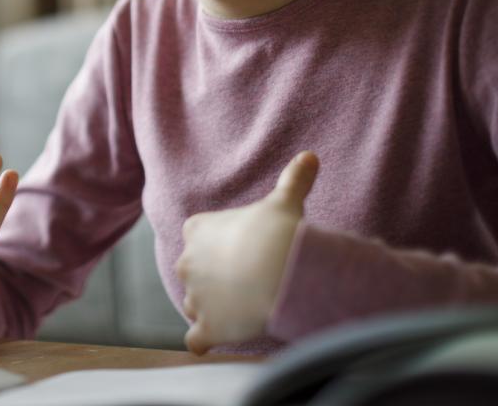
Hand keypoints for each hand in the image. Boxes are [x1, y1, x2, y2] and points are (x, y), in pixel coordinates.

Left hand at [175, 151, 318, 354]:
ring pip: (194, 304)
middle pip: (192, 271)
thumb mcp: (284, 201)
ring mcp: (194, 297)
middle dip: (210, 277)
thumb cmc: (277, 233)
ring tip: (239, 310)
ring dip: (209, 309)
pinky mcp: (205, 327)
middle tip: (243, 281)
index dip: (214, 242)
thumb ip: (294, 180)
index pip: (196, 233)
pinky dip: (202, 341)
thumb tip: (310, 156)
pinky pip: (195, 340)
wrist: (278, 272)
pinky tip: (214, 341)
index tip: (238, 246)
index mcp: (198, 230)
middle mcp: (187, 263)